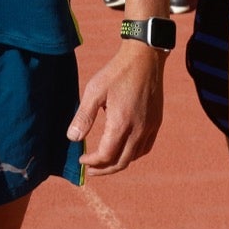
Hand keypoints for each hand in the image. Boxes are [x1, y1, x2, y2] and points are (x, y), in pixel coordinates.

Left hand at [67, 41, 165, 175]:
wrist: (144, 59)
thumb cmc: (116, 73)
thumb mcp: (94, 91)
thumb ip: (83, 116)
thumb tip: (72, 138)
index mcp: (121, 123)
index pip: (106, 155)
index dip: (92, 162)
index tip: (81, 159)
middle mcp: (138, 130)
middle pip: (121, 162)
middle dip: (104, 169)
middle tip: (90, 170)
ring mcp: (150, 127)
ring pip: (134, 157)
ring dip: (118, 163)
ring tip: (104, 162)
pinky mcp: (156, 122)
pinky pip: (145, 148)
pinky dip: (133, 155)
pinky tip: (124, 150)